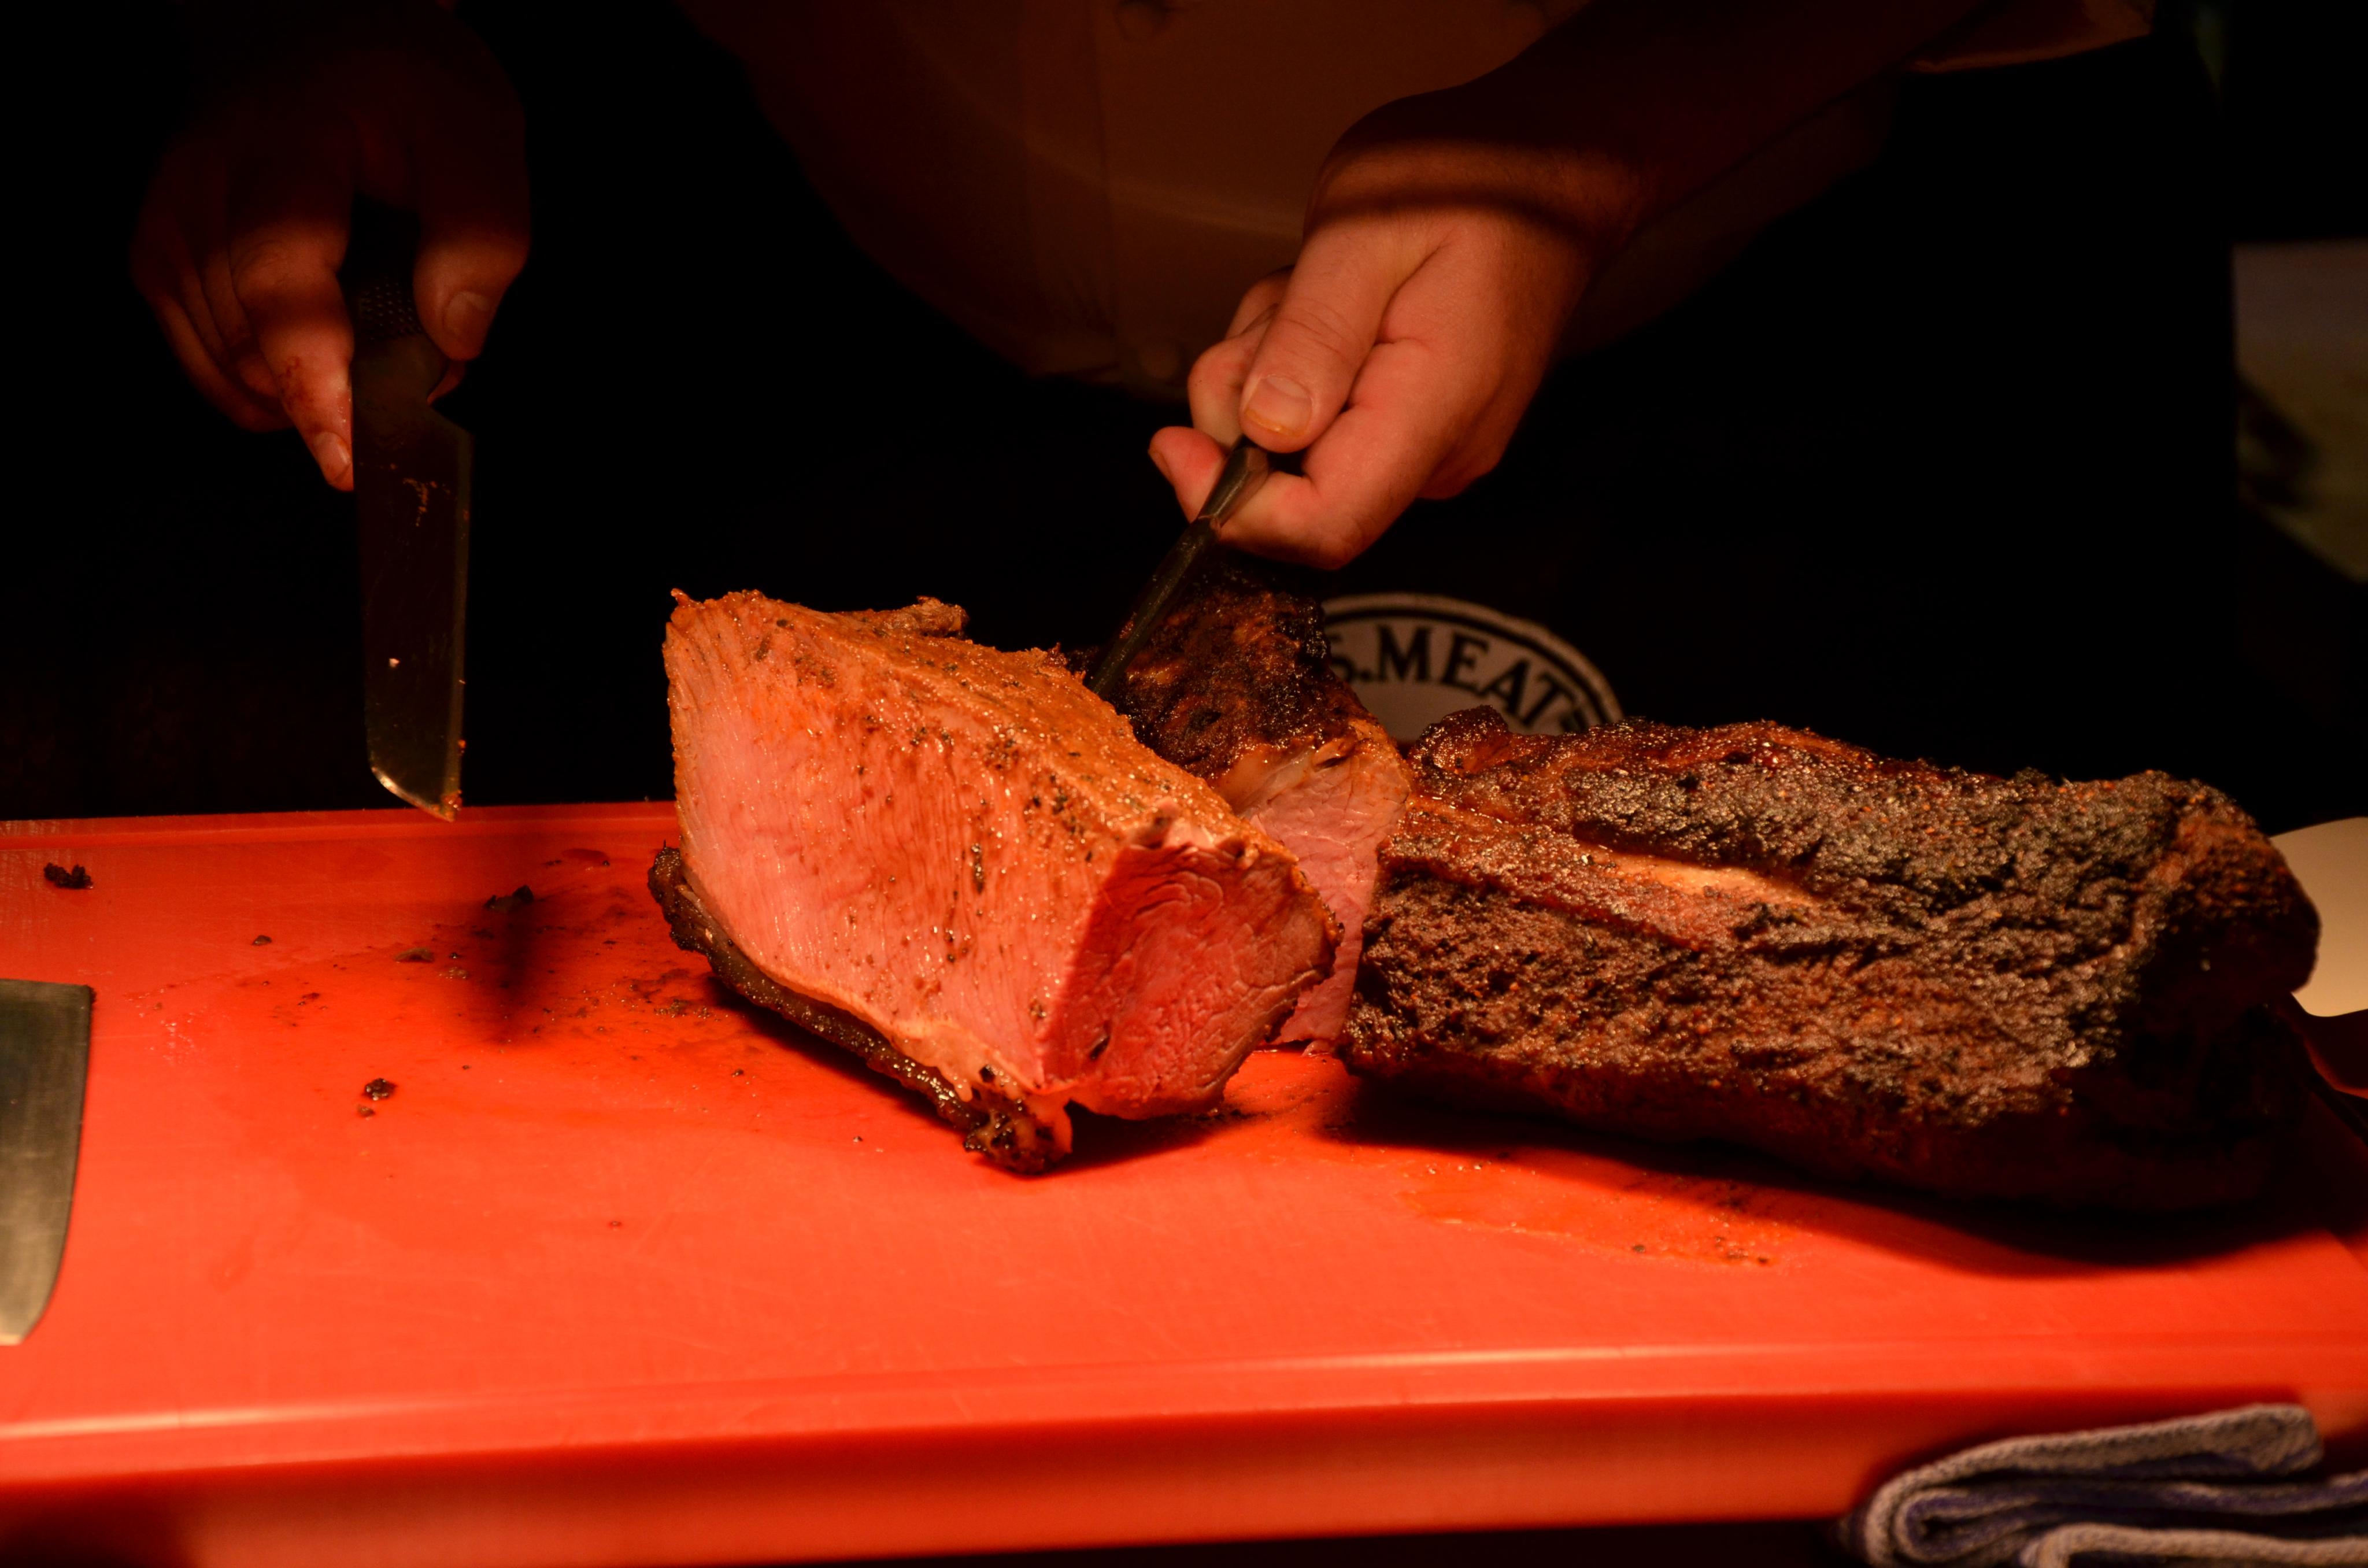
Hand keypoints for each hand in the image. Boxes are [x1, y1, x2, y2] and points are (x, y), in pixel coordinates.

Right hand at [130, 2, 526, 489]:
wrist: (316, 31)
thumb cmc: (400, 87)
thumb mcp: (476, 136)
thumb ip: (480, 237)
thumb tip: (454, 340)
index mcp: (287, 151)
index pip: (282, 285)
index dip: (314, 381)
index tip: (344, 453)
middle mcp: (205, 185)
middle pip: (252, 340)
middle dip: (337, 389)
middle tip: (409, 365)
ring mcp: (170, 218)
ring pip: (225, 363)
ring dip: (302, 389)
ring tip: (366, 352)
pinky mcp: (158, 249)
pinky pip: (202, 358)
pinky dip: (261, 384)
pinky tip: (311, 370)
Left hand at [1149, 92, 1639, 568]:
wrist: (1552, 164)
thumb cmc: (1472, 179)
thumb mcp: (1364, 230)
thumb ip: (1313, 337)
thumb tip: (1265, 432)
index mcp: (1435, 411)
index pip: (1324, 526)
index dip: (1232, 508)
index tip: (1173, 443)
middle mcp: (1440, 454)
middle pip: (1294, 491)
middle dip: (1244, 406)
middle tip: (1277, 304)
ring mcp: (1430, 446)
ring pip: (1296, 453)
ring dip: (1269, 370)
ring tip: (1314, 286)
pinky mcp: (1413, 428)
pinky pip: (1320, 424)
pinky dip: (1296, 366)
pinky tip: (1330, 301)